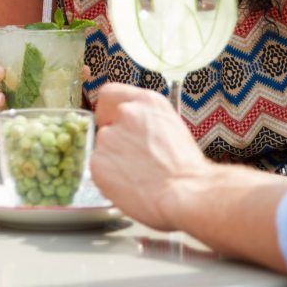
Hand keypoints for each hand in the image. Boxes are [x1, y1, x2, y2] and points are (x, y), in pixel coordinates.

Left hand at [90, 82, 211, 230]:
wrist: (187, 193)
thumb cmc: (188, 169)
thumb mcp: (172, 128)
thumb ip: (148, 123)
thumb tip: (138, 133)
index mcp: (147, 102)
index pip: (110, 94)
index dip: (109, 111)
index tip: (113, 123)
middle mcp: (126, 113)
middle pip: (107, 125)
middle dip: (117, 143)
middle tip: (134, 161)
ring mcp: (109, 136)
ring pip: (103, 149)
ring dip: (114, 161)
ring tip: (137, 177)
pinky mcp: (98, 161)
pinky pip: (98, 169)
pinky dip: (109, 178)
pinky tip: (129, 186)